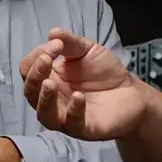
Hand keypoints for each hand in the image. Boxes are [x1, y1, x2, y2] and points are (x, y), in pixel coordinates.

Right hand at [20, 29, 149, 140]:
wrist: (133, 92)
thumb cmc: (105, 72)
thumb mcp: (87, 50)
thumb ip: (70, 43)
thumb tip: (52, 32)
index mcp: (49, 78)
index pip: (28, 69)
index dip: (36, 56)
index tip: (57, 45)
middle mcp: (52, 99)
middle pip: (30, 92)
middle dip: (34, 75)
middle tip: (46, 60)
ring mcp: (66, 116)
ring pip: (44, 114)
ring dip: (44, 98)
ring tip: (49, 83)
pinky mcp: (84, 128)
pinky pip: (72, 123)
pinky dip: (73, 110)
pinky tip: (79, 96)